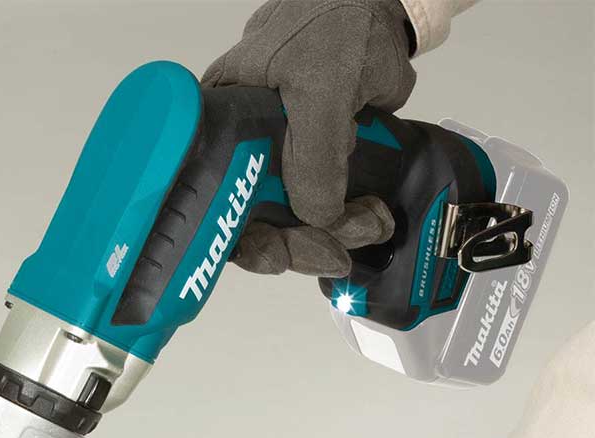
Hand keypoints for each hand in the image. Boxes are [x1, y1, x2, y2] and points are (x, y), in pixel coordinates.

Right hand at [203, 0, 416, 275]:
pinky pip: (321, 214)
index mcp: (219, 131)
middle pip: (250, 223)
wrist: (385, 9)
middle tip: (334, 252)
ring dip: (330, 236)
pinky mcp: (312, 171)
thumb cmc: (336, 27)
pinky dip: (346, 223)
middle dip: (295, 244)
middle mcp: (240, 155)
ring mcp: (276, 165)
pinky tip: (370, 219)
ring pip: (290, 224)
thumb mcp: (321, 88)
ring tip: (369, 224)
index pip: (209, 202)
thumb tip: (315, 217)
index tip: (273, 256)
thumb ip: (314, 153)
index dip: (233, 238)